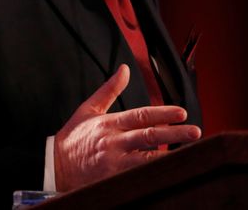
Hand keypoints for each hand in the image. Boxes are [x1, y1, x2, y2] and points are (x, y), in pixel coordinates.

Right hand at [53, 64, 201, 191]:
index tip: (182, 112)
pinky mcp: (111, 178)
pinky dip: (152, 171)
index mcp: (110, 122)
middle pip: (149, 136)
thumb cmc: (73, 138)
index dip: (163, 113)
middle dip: (174, 133)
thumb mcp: (88, 108)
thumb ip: (109, 89)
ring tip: (188, 152)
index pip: (142, 115)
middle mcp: (113, 141)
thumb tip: (124, 69)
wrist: (53, 166)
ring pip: (146, 158)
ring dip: (168, 154)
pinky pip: (136, 174)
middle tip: (194, 131)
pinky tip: (167, 169)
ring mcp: (113, 161)